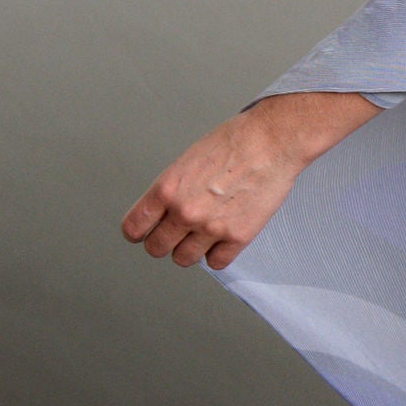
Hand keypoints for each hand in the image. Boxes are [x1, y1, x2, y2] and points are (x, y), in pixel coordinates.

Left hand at [121, 91, 377, 269]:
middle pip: (156, 248)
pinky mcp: (238, 237)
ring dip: (188, 250)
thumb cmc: (234, 143)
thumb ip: (172, 190)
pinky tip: (221, 240)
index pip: (133, 228)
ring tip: (199, 236)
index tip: (143, 232)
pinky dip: (216, 254)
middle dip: (162, 242)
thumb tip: (163, 211)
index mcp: (166, 189)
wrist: (272, 142)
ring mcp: (211, 228)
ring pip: (183, 259)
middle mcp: (184, 212)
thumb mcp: (187, 161)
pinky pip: (216, 263)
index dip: (137, 232)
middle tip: (174, 234)